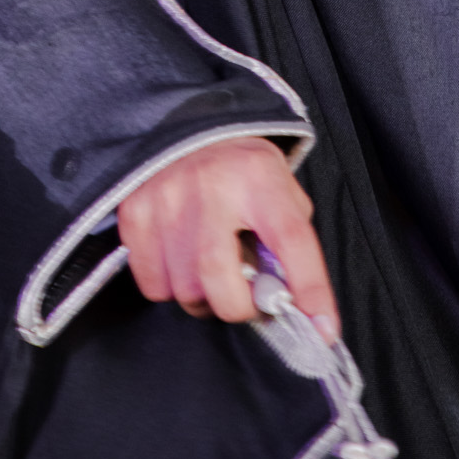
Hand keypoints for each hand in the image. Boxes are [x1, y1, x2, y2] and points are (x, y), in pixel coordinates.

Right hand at [117, 135, 338, 336]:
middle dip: (237, 306)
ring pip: (184, 289)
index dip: (310, 288)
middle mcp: (210, 184)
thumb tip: (291, 302)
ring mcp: (166, 197)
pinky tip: (181, 260)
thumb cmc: (243, 171)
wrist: (190, 128)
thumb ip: (287, 241)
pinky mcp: (135, 211)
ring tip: (212, 273)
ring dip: (204, 298)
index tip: (323, 329)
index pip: (291, 238)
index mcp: (259, 176)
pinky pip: (153, 284)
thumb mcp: (279, 189)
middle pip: (219, 277)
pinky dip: (170, 287)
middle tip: (244, 300)